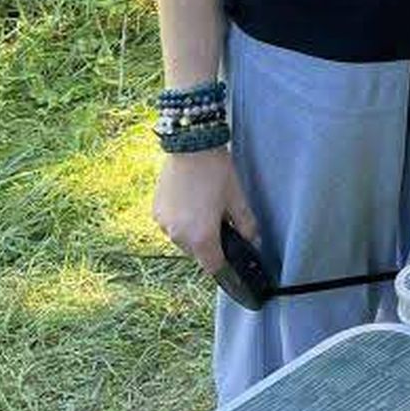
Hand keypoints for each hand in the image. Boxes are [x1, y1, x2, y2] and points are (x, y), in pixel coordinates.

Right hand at [154, 145, 258, 275]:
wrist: (190, 144)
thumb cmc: (216, 170)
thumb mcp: (237, 197)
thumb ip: (246, 224)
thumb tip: (253, 240)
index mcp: (201, 237)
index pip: (212, 266)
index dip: (223, 261)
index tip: (229, 251)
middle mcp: (179, 235)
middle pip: (196, 253)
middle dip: (208, 242)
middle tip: (219, 218)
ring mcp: (164, 224)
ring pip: (182, 239)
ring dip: (192, 231)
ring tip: (203, 206)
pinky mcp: (156, 211)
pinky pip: (170, 225)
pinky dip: (180, 220)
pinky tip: (189, 200)